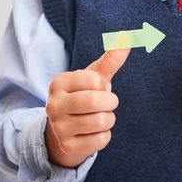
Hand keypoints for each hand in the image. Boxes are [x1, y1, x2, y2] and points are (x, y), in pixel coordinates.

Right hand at [45, 48, 130, 167]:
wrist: (66, 130)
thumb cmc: (84, 96)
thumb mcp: (95, 76)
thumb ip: (111, 58)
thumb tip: (128, 35)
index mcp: (59, 83)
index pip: (95, 81)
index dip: (103, 86)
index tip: (97, 89)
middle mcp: (53, 105)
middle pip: (96, 102)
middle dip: (109, 103)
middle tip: (105, 104)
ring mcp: (59, 128)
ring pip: (101, 122)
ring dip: (109, 119)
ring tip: (99, 118)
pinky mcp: (67, 146)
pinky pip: (101, 140)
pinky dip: (104, 135)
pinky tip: (93, 133)